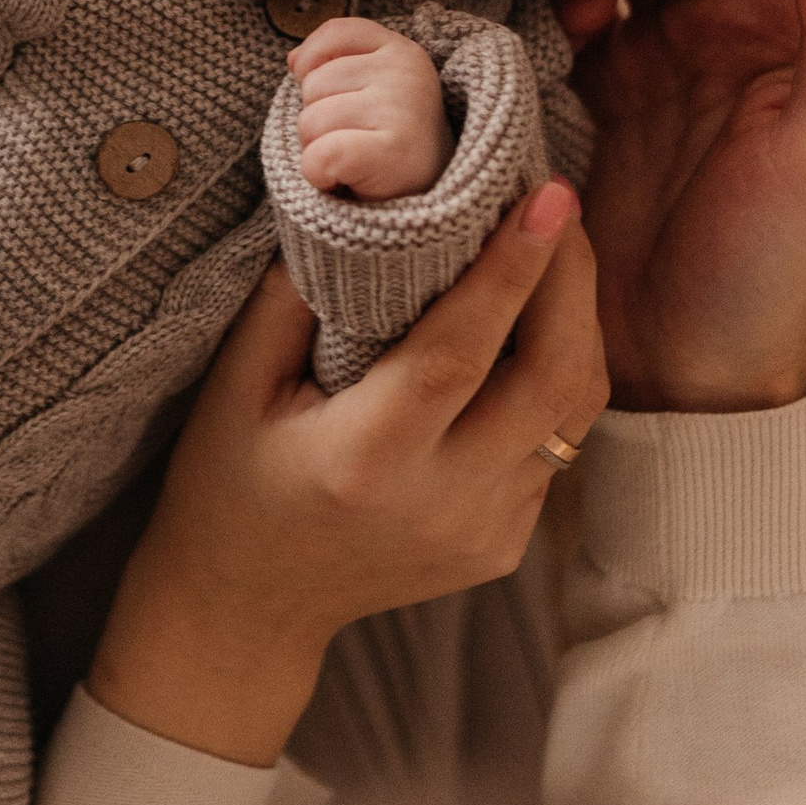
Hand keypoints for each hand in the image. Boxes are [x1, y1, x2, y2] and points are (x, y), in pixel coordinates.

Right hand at [87, 185, 605, 765]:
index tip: (546, 194)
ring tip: (555, 253)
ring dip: (577, 324)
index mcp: (367, 460)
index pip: (462, 350)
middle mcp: (441, 502)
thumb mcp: (234, 385)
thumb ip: (293, 296)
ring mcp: (484, 531)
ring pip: (573, 413)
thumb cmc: (227, 483)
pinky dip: (555, 378)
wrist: (248, 610)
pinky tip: (532, 330)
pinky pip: (554, 446)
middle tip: (558, 203)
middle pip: (553, 379)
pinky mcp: (504, 544)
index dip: (513, 269)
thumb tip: (359, 205)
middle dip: (572, 281)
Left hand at [288, 12, 448, 198]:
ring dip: (318, 149)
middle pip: (311, 84)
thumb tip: (294, 59)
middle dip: (318, 119)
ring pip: (308, 122)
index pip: (334, 33)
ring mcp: (401, 109)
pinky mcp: (391, 151)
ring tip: (355, 160)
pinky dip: (318, 175)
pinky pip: (318, 156)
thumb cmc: (390, 143)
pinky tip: (345, 179)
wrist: (430, 201)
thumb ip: (333, 63)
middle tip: (356, 141)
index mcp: (402, 51)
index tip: (338, 97)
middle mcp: (406, 73)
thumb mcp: (370, 89)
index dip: (315, 63)